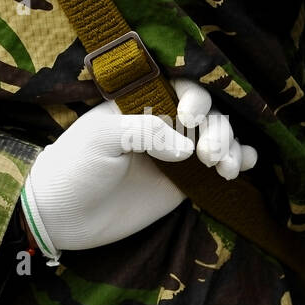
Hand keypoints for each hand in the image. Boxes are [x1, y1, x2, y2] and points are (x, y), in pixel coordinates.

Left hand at [20, 79, 256, 256]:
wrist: (62, 217)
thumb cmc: (74, 168)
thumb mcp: (101, 138)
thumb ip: (144, 131)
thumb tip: (187, 148)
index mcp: (140, 103)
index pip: (182, 87)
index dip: (195, 99)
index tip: (189, 119)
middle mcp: (162, 124)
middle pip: (208, 113)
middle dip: (217, 129)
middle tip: (208, 155)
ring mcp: (176, 154)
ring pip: (219, 138)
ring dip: (231, 146)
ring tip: (224, 168)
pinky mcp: (184, 182)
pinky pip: (219, 166)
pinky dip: (238, 160)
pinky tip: (243, 165)